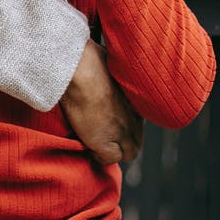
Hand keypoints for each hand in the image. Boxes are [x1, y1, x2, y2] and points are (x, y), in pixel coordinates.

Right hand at [60, 39, 143, 165]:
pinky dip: (99, 156)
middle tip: (106, 136)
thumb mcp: (112, 62)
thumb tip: (110, 63)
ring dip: (115, 151)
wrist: (80, 71)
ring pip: (128, 154)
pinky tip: (89, 147)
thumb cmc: (90, 59)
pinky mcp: (105, 143)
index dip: (127, 126)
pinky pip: (108, 159)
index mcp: (137, 101)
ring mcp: (121, 132)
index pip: (139, 123)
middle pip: (137, 142)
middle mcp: (134, 118)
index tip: (115, 122)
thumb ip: (117, 71)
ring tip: (98, 143)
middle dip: (124, 142)